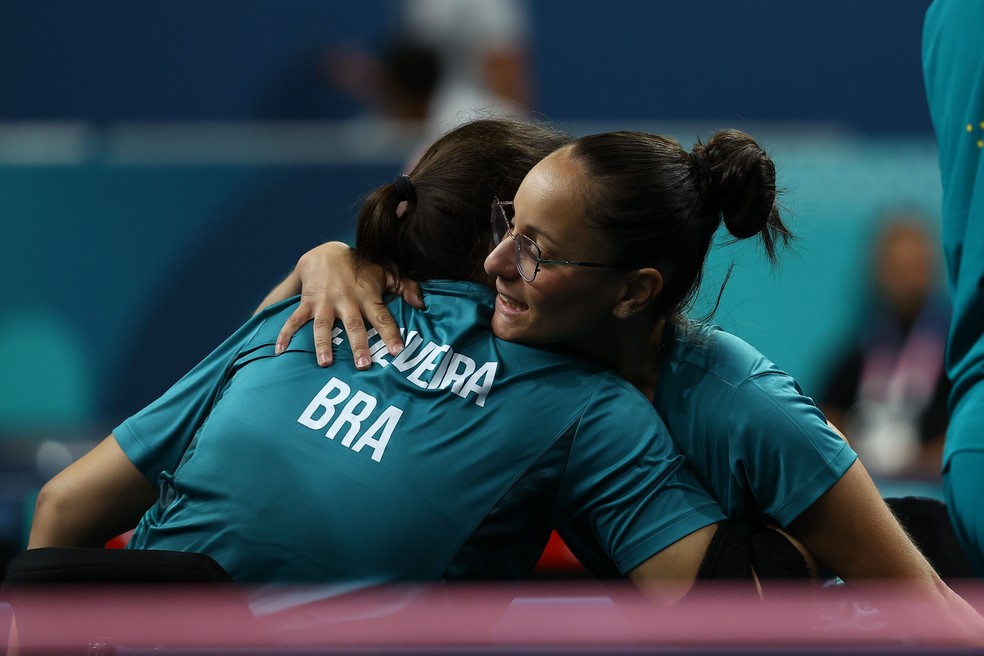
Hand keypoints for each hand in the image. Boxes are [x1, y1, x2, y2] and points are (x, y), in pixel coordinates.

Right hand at [274, 242, 423, 368]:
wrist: (326, 253)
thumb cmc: (360, 269)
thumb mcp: (385, 273)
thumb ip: (406, 287)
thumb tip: (421, 304)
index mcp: (367, 297)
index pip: (382, 317)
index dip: (390, 333)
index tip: (397, 350)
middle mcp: (346, 300)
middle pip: (353, 325)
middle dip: (358, 344)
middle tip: (363, 365)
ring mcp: (324, 302)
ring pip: (323, 325)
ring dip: (322, 344)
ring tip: (325, 363)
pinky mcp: (307, 303)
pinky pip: (294, 320)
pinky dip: (285, 334)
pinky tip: (280, 351)